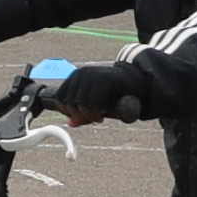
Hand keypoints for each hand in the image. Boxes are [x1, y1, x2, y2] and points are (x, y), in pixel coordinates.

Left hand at [42, 55, 159, 124]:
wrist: (136, 82)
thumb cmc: (114, 93)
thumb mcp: (94, 103)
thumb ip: (81, 112)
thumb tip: (70, 123)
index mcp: (74, 78)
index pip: (59, 99)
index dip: (70, 113)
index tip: (83, 117)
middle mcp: (80, 74)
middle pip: (70, 104)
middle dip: (82, 116)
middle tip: (97, 118)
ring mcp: (92, 75)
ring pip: (80, 104)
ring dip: (91, 115)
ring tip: (102, 115)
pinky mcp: (104, 78)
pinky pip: (94, 102)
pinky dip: (99, 110)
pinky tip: (106, 109)